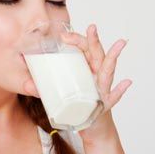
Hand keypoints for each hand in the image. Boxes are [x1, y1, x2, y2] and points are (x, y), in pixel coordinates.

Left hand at [22, 24, 131, 142]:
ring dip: (114, 57)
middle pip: (96, 54)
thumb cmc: (77, 106)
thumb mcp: (60, 93)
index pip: (83, 49)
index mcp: (85, 69)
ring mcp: (103, 88)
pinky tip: (126, 82)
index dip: (76, 40)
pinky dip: (120, 90)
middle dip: (94, 40)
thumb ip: (46, 88)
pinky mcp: (105, 103)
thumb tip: (28, 85)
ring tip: (120, 43)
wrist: (91, 126)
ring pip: (108, 70)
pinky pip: (115, 96)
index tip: (64, 35)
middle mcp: (96, 75)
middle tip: (92, 27)